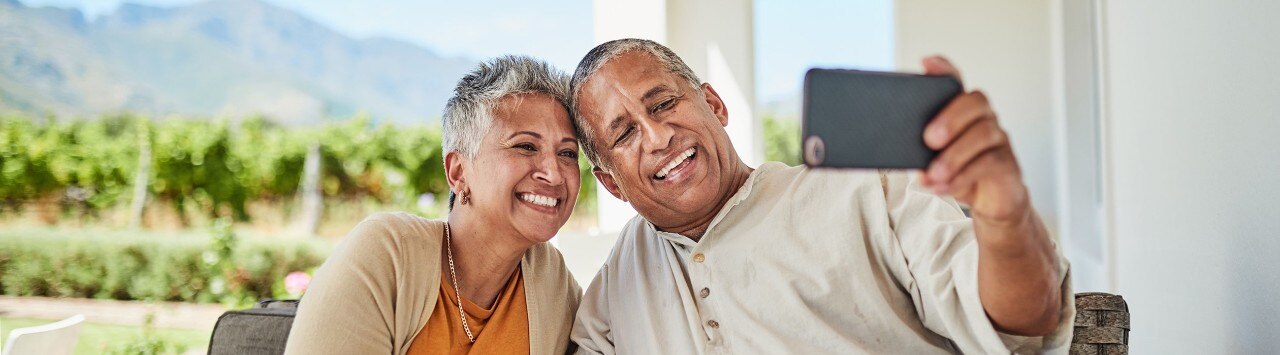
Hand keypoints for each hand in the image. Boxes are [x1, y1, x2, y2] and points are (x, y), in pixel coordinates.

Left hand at [918, 56, 1029, 224]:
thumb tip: (894, 150)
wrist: (989, 203)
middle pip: (975, 101)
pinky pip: (989, 163)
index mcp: (961, 110)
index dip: (943, 69)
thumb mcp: (932, 159)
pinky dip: (963, 176)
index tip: (926, 63)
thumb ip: (918, 148)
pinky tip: (943, 186)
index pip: (955, 82)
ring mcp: (998, 138)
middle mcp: (983, 117)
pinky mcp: (1008, 162)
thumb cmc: (958, 173)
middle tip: (928, 139)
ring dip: (954, 155)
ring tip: (932, 174)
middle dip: (950, 118)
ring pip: (983, 133)